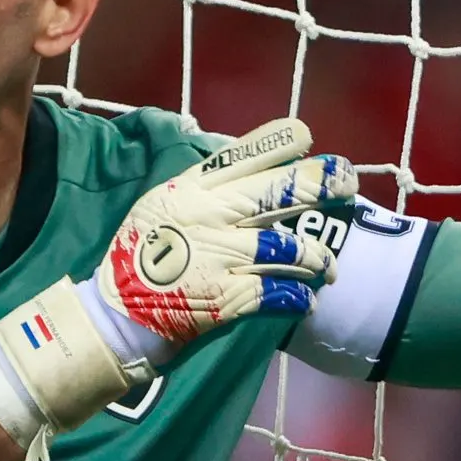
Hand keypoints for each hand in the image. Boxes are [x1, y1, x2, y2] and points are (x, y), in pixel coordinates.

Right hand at [0, 119, 353, 460]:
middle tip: (347, 184)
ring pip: (289, 247)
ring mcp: (220, 258)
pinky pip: (280, 294)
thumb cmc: (139, 261)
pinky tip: (307, 300)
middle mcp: (209, 217)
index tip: (309, 140)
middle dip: (321, 183)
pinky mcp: (228, 299)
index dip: (283, 143)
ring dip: (316, 257)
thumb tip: (240, 159)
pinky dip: (299, 298)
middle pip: (279, 191)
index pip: (244, 154)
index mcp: (190, 190)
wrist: (113, 319)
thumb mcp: (159, 207)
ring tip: (326, 267)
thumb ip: (200, 186)